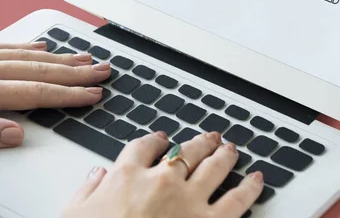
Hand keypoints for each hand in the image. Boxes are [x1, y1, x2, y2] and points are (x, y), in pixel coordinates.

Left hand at [0, 42, 110, 147]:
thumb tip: (16, 134)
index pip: (37, 92)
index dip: (68, 94)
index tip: (93, 94)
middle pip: (40, 71)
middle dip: (76, 73)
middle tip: (101, 71)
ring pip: (28, 57)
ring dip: (59, 59)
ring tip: (84, 59)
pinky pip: (7, 47)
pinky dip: (28, 48)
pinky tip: (43, 47)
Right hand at [63, 131, 263, 217]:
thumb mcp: (73, 216)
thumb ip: (86, 192)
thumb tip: (97, 175)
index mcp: (127, 177)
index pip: (144, 147)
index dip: (156, 140)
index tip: (162, 139)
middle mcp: (162, 181)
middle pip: (186, 151)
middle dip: (200, 142)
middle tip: (209, 138)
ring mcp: (189, 200)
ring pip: (214, 166)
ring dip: (225, 154)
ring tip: (231, 148)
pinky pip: (237, 200)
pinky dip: (250, 187)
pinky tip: (257, 179)